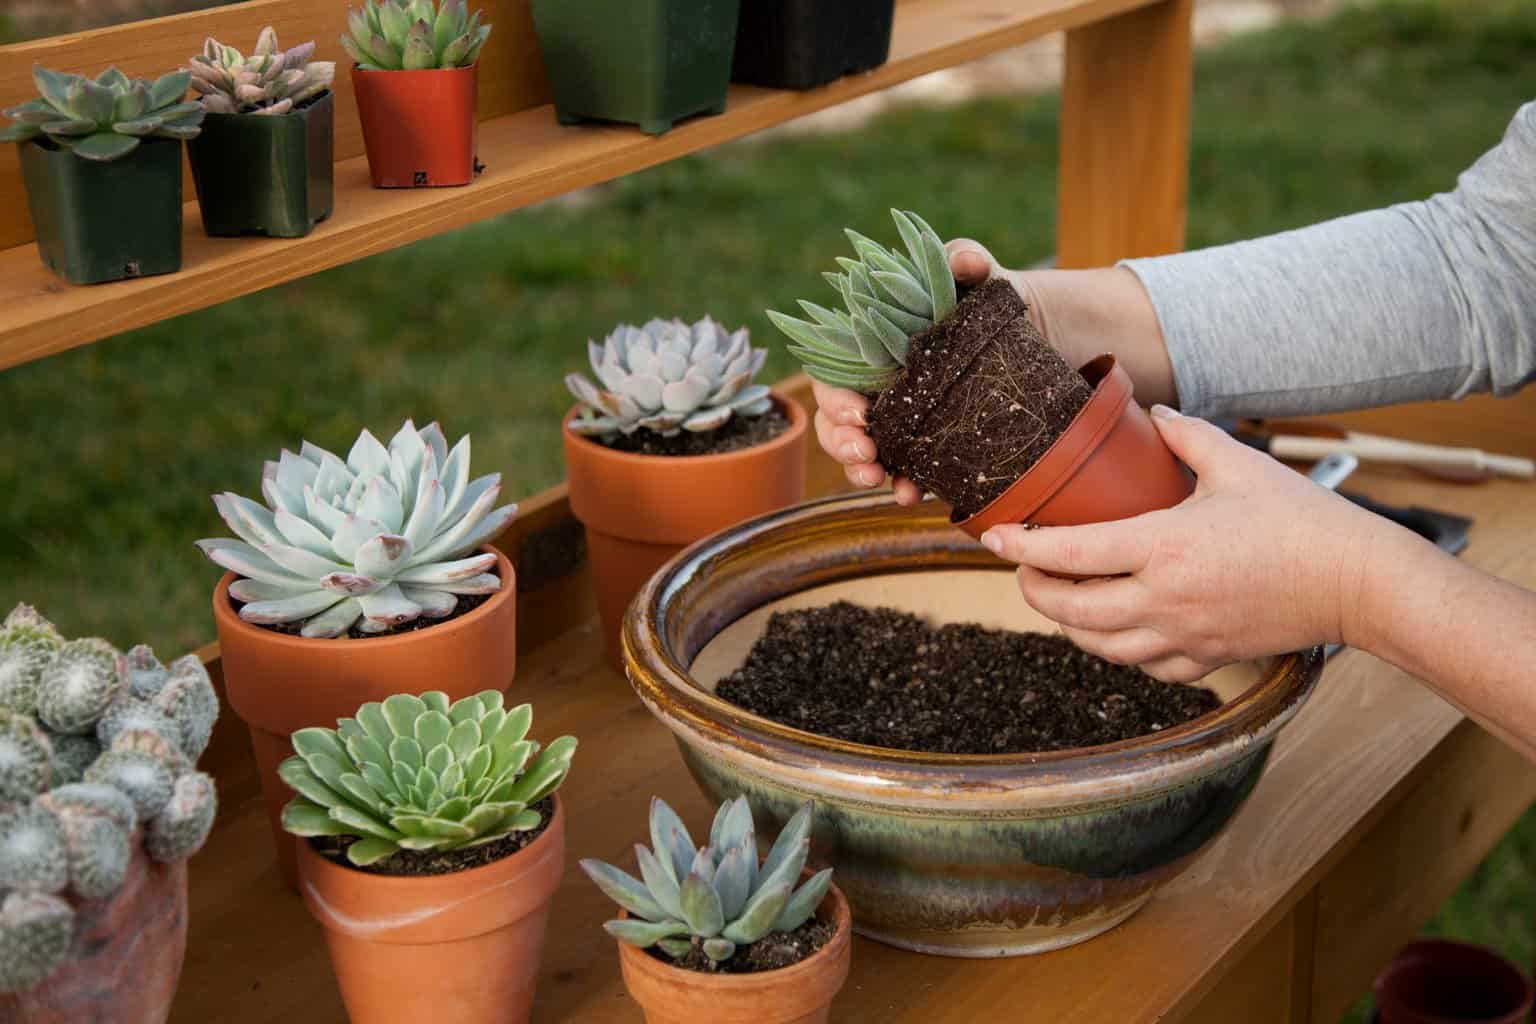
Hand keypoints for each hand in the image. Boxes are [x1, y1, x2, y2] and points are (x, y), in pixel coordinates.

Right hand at [809, 240, 1178, 500]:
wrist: (1048, 338)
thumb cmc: (1001, 301)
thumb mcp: (988, 277)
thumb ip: (970, 261)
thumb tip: (965, 260)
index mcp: (877, 345)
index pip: (834, 372)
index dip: (833, 396)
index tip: (858, 412)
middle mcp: (882, 385)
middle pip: (837, 419)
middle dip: (841, 442)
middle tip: (866, 454)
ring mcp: (905, 419)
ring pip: (861, 451)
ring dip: (860, 470)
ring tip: (878, 478)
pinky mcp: (932, 446)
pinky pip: (904, 472)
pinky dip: (901, 485)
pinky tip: (912, 495)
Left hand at [979, 406, 1410, 681]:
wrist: (1358, 583)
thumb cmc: (1302, 521)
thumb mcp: (1238, 464)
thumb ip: (1186, 437)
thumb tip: (1152, 414)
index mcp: (1164, 546)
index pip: (1069, 554)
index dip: (1020, 548)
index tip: (994, 537)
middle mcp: (1165, 599)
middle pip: (1071, 609)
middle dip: (1034, 591)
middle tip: (1023, 570)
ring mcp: (1185, 636)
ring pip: (1100, 647)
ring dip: (1068, 626)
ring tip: (1059, 600)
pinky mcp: (1208, 659)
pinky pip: (1145, 667)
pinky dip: (1118, 651)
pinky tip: (1115, 632)